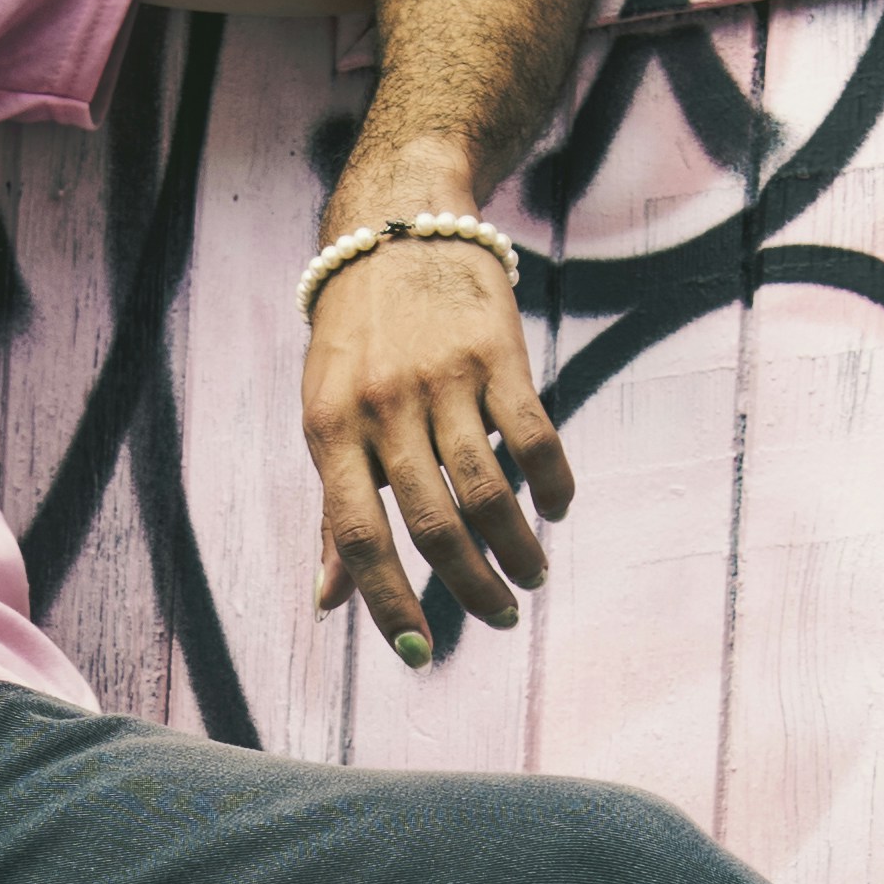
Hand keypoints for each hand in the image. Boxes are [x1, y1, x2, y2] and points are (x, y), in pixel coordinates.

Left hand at [303, 236, 575, 663]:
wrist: (392, 229)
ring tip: (532, 574)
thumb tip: (327, 603)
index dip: (386, 601)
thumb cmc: (354, 343)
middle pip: (432, 524)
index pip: (355, 535)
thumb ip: (333, 508)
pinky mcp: (496, 351)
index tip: (419, 653)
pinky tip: (557, 509)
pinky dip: (552, 484)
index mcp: (330, 431)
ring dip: (517, 547)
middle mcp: (383, 407)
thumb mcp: (326, 417)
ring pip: (488, 490)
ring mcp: (442, 378)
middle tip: (499, 615)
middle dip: (469, 586)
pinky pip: (534, 435)